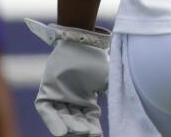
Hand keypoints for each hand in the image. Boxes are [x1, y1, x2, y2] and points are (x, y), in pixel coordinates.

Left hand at [24, 19, 110, 135]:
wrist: (83, 43)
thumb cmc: (97, 60)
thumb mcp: (108, 79)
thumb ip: (114, 94)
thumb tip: (123, 109)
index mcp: (86, 98)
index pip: (88, 118)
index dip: (92, 127)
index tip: (97, 135)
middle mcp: (72, 100)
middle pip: (75, 120)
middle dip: (81, 129)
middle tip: (87, 136)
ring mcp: (59, 96)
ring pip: (62, 117)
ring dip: (68, 126)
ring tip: (75, 134)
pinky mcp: (47, 92)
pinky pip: (47, 111)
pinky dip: (53, 122)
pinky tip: (61, 132)